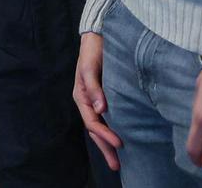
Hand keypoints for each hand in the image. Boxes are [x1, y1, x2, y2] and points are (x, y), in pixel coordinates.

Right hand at [73, 32, 121, 170]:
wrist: (98, 36)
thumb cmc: (93, 51)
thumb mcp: (90, 67)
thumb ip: (94, 88)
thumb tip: (101, 109)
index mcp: (81, 96)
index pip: (93, 122)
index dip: (105, 135)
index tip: (120, 144)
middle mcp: (87, 101)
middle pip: (95, 130)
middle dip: (105, 148)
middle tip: (117, 165)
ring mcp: (95, 100)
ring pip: (101, 126)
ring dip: (107, 143)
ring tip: (118, 159)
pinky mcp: (105, 96)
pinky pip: (107, 118)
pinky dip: (112, 130)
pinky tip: (120, 136)